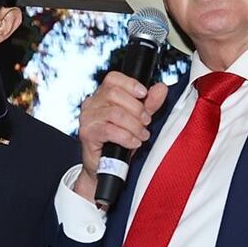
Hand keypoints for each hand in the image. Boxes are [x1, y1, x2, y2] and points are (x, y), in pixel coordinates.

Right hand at [72, 72, 167, 201]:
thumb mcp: (138, 120)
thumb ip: (149, 104)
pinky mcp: (87, 133)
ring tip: (142, 135)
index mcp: (101, 95)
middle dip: (137, 109)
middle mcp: (91, 103)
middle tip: (146, 122)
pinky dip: (126, 137)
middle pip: (115, 94)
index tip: (144, 94)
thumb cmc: (119, 142)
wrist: (104, 168)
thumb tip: (161, 88)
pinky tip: (133, 142)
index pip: (113, 78)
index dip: (130, 84)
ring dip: (134, 125)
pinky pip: (109, 130)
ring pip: (115, 113)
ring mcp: (87, 118)